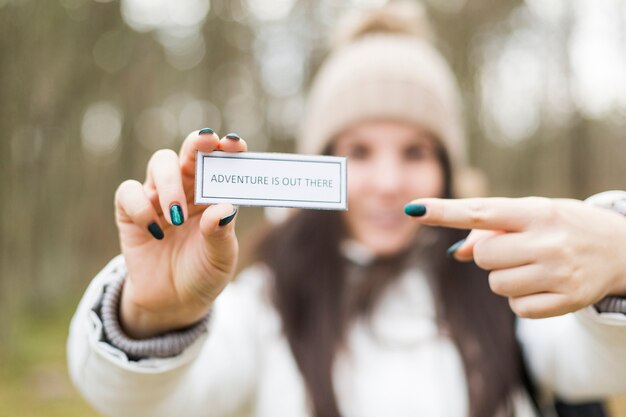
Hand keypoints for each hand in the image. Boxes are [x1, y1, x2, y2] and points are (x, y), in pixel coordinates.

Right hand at [114, 130, 246, 337]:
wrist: (174, 302)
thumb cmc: (204, 273)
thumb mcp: (220, 259)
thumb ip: (221, 234)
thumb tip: (223, 209)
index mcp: (214, 194)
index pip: (221, 162)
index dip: (227, 147)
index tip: (235, 144)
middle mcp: (188, 188)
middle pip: (189, 152)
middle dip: (197, 143)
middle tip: (206, 142)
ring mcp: (159, 197)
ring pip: (160, 163)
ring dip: (170, 183)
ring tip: (177, 216)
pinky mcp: (130, 211)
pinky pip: (129, 192)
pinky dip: (140, 207)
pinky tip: (153, 231)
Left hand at [405, 197, 625, 317]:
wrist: (622, 248)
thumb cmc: (562, 226)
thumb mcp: (531, 215)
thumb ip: (489, 228)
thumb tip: (455, 251)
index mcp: (536, 212)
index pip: (480, 211)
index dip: (443, 211)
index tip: (413, 209)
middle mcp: (549, 240)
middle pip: (483, 255)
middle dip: (491, 254)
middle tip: (517, 248)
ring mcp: (559, 273)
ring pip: (496, 284)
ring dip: (504, 277)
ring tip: (533, 265)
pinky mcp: (567, 301)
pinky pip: (517, 308)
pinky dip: (522, 299)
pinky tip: (544, 284)